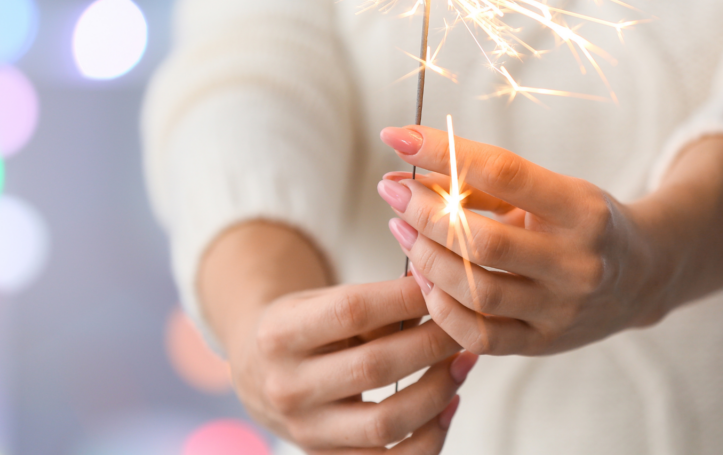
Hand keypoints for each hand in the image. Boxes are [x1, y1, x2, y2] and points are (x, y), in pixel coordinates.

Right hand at [200, 222, 477, 453]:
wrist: (257, 375)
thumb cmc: (304, 329)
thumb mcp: (322, 302)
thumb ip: (376, 301)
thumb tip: (438, 288)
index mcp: (280, 334)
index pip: (352, 311)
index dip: (406, 298)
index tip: (442, 286)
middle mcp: (287, 387)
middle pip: (375, 367)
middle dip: (433, 344)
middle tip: (464, 326)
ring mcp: (307, 430)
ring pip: (387, 422)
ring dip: (439, 390)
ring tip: (463, 362)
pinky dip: (431, 436)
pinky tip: (449, 404)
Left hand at [376, 126, 722, 356]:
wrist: (644, 276)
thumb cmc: (584, 222)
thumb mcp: (552, 191)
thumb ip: (486, 185)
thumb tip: (409, 172)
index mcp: (581, 208)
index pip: (503, 172)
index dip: (443, 151)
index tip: (397, 136)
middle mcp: (577, 262)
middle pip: (482, 239)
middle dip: (424, 212)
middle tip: (392, 192)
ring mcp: (562, 309)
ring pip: (477, 289)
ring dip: (426, 258)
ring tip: (402, 231)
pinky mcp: (545, 343)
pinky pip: (480, 335)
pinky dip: (442, 308)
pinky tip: (425, 280)